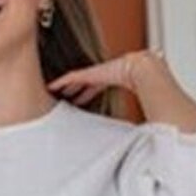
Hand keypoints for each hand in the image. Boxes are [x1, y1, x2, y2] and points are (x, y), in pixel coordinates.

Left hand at [47, 50, 170, 104]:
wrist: (140, 69)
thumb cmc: (141, 82)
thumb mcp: (134, 95)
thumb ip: (135, 105)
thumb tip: (143, 126)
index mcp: (109, 79)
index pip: (93, 87)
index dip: (85, 93)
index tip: (77, 100)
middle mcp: (99, 74)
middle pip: (82, 82)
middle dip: (72, 89)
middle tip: (61, 96)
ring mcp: (93, 73)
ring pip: (73, 80)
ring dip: (64, 86)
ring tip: (54, 91)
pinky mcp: (89, 73)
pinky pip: (70, 78)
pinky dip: (60, 82)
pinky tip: (52, 86)